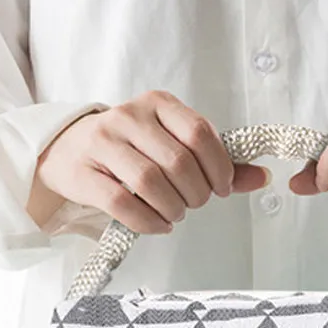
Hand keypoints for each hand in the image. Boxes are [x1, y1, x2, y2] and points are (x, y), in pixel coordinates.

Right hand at [27, 91, 268, 233]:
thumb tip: (260, 178)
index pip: (199, 133)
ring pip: (150, 182)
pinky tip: (158, 225)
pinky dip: (147, 222)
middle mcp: (128, 116)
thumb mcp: (171, 142)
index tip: (221, 188)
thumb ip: (214, 160)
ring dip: (172, 208)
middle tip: (194, 204)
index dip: (218, 167)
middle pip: (177, 162)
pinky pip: (122, 203)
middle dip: (196, 193)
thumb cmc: (129, 148)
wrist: (67, 149)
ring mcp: (102, 143)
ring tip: (175, 215)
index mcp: (157, 103)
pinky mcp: (83, 173)